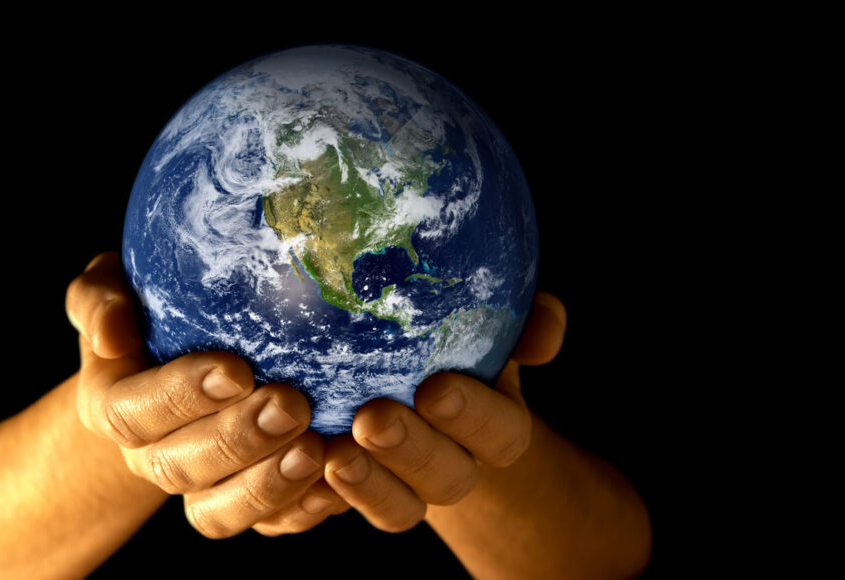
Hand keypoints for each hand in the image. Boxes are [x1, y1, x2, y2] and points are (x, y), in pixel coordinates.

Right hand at [66, 252, 347, 537]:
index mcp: (113, 404)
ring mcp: (198, 485)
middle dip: (238, 440)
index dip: (182, 396)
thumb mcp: (113, 288)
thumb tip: (110, 335)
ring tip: (315, 450)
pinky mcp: (243, 501)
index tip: (236, 369)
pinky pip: (267, 525)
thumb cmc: (150, 309)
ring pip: (218, 512)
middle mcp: (149, 455)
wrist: (177, 358)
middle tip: (291, 405)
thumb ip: (100, 300)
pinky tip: (335, 483)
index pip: (133, 411)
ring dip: (267, 486)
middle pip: (180, 467)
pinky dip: (300, 510)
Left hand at [322, 292, 566, 531]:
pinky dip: (318, 499)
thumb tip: (547, 325)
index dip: (474, 417)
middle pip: (447, 480)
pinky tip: (297, 463)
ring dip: (367, 486)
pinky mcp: (355, 502)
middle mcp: (454, 469)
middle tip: (371, 419)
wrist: (406, 389)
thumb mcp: (486, 328)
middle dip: (411, 452)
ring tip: (330, 451)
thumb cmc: (451, 346)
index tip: (436, 386)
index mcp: (494, 429)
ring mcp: (405, 493)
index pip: (501, 435)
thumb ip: (524, 323)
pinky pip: (340, 516)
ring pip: (399, 510)